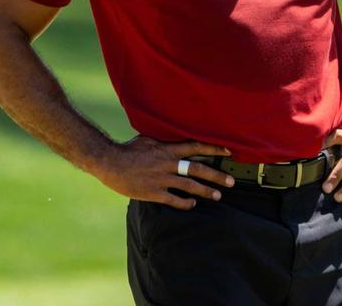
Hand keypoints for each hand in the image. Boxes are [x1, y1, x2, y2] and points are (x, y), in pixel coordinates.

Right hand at [95, 136, 235, 209]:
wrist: (110, 162)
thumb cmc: (129, 150)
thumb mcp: (148, 139)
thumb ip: (165, 140)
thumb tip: (178, 136)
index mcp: (167, 149)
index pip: (195, 147)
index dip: (213, 149)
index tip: (229, 152)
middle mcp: (167, 163)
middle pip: (197, 169)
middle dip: (216, 175)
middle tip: (231, 181)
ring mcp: (161, 179)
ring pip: (189, 186)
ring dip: (205, 191)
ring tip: (218, 195)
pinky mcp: (153, 192)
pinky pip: (173, 199)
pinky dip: (185, 203)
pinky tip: (193, 204)